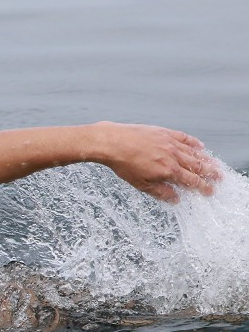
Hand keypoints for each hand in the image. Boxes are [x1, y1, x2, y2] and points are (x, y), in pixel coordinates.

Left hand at [98, 122, 221, 202]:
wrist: (113, 143)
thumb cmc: (124, 165)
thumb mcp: (141, 184)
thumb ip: (160, 192)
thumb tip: (176, 199)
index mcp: (168, 171)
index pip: (191, 181)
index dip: (203, 187)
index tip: (210, 191)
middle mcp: (173, 156)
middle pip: (197, 166)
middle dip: (210, 174)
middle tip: (219, 178)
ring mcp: (170, 143)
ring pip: (194, 152)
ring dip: (206, 159)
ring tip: (215, 165)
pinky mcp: (165, 132)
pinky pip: (185, 138)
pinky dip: (194, 143)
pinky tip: (200, 146)